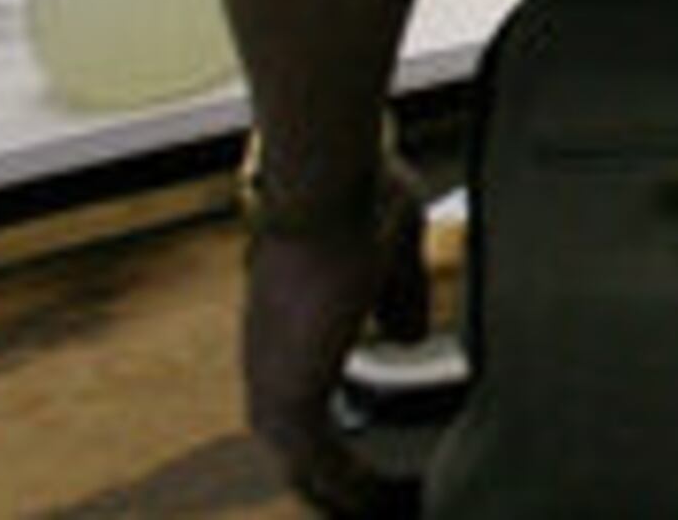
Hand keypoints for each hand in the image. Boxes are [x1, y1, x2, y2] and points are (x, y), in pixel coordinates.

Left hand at [240, 160, 429, 516]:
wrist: (322, 189)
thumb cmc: (356, 198)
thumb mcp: (390, 256)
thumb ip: (398, 298)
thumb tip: (408, 338)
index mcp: (286, 327)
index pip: (301, 400)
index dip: (337, 433)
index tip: (374, 457)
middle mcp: (268, 362)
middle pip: (296, 448)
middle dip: (334, 483)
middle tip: (378, 507)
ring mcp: (272, 381)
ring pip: (304, 465)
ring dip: (344, 493)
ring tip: (388, 512)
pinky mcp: (291, 394)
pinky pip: (322, 464)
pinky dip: (354, 486)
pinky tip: (388, 500)